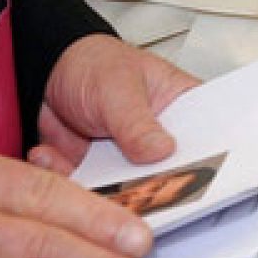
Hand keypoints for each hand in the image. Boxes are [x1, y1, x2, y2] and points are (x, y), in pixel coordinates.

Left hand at [28, 34, 197, 174]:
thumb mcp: (118, 87)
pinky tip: (50, 155)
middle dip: (152, 187)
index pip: (207, 139)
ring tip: (81, 172)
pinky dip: (68, 180)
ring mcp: (130, 160)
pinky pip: (90, 192)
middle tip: (134, 188)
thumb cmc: (95, 64)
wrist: (48, 73)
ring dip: (105, 191)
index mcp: (183, 107)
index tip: (196, 177)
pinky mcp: (98, 175)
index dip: (209, 161)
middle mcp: (161, 138)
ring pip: (130, 191)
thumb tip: (162, 151)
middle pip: (172, 175)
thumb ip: (138, 121)